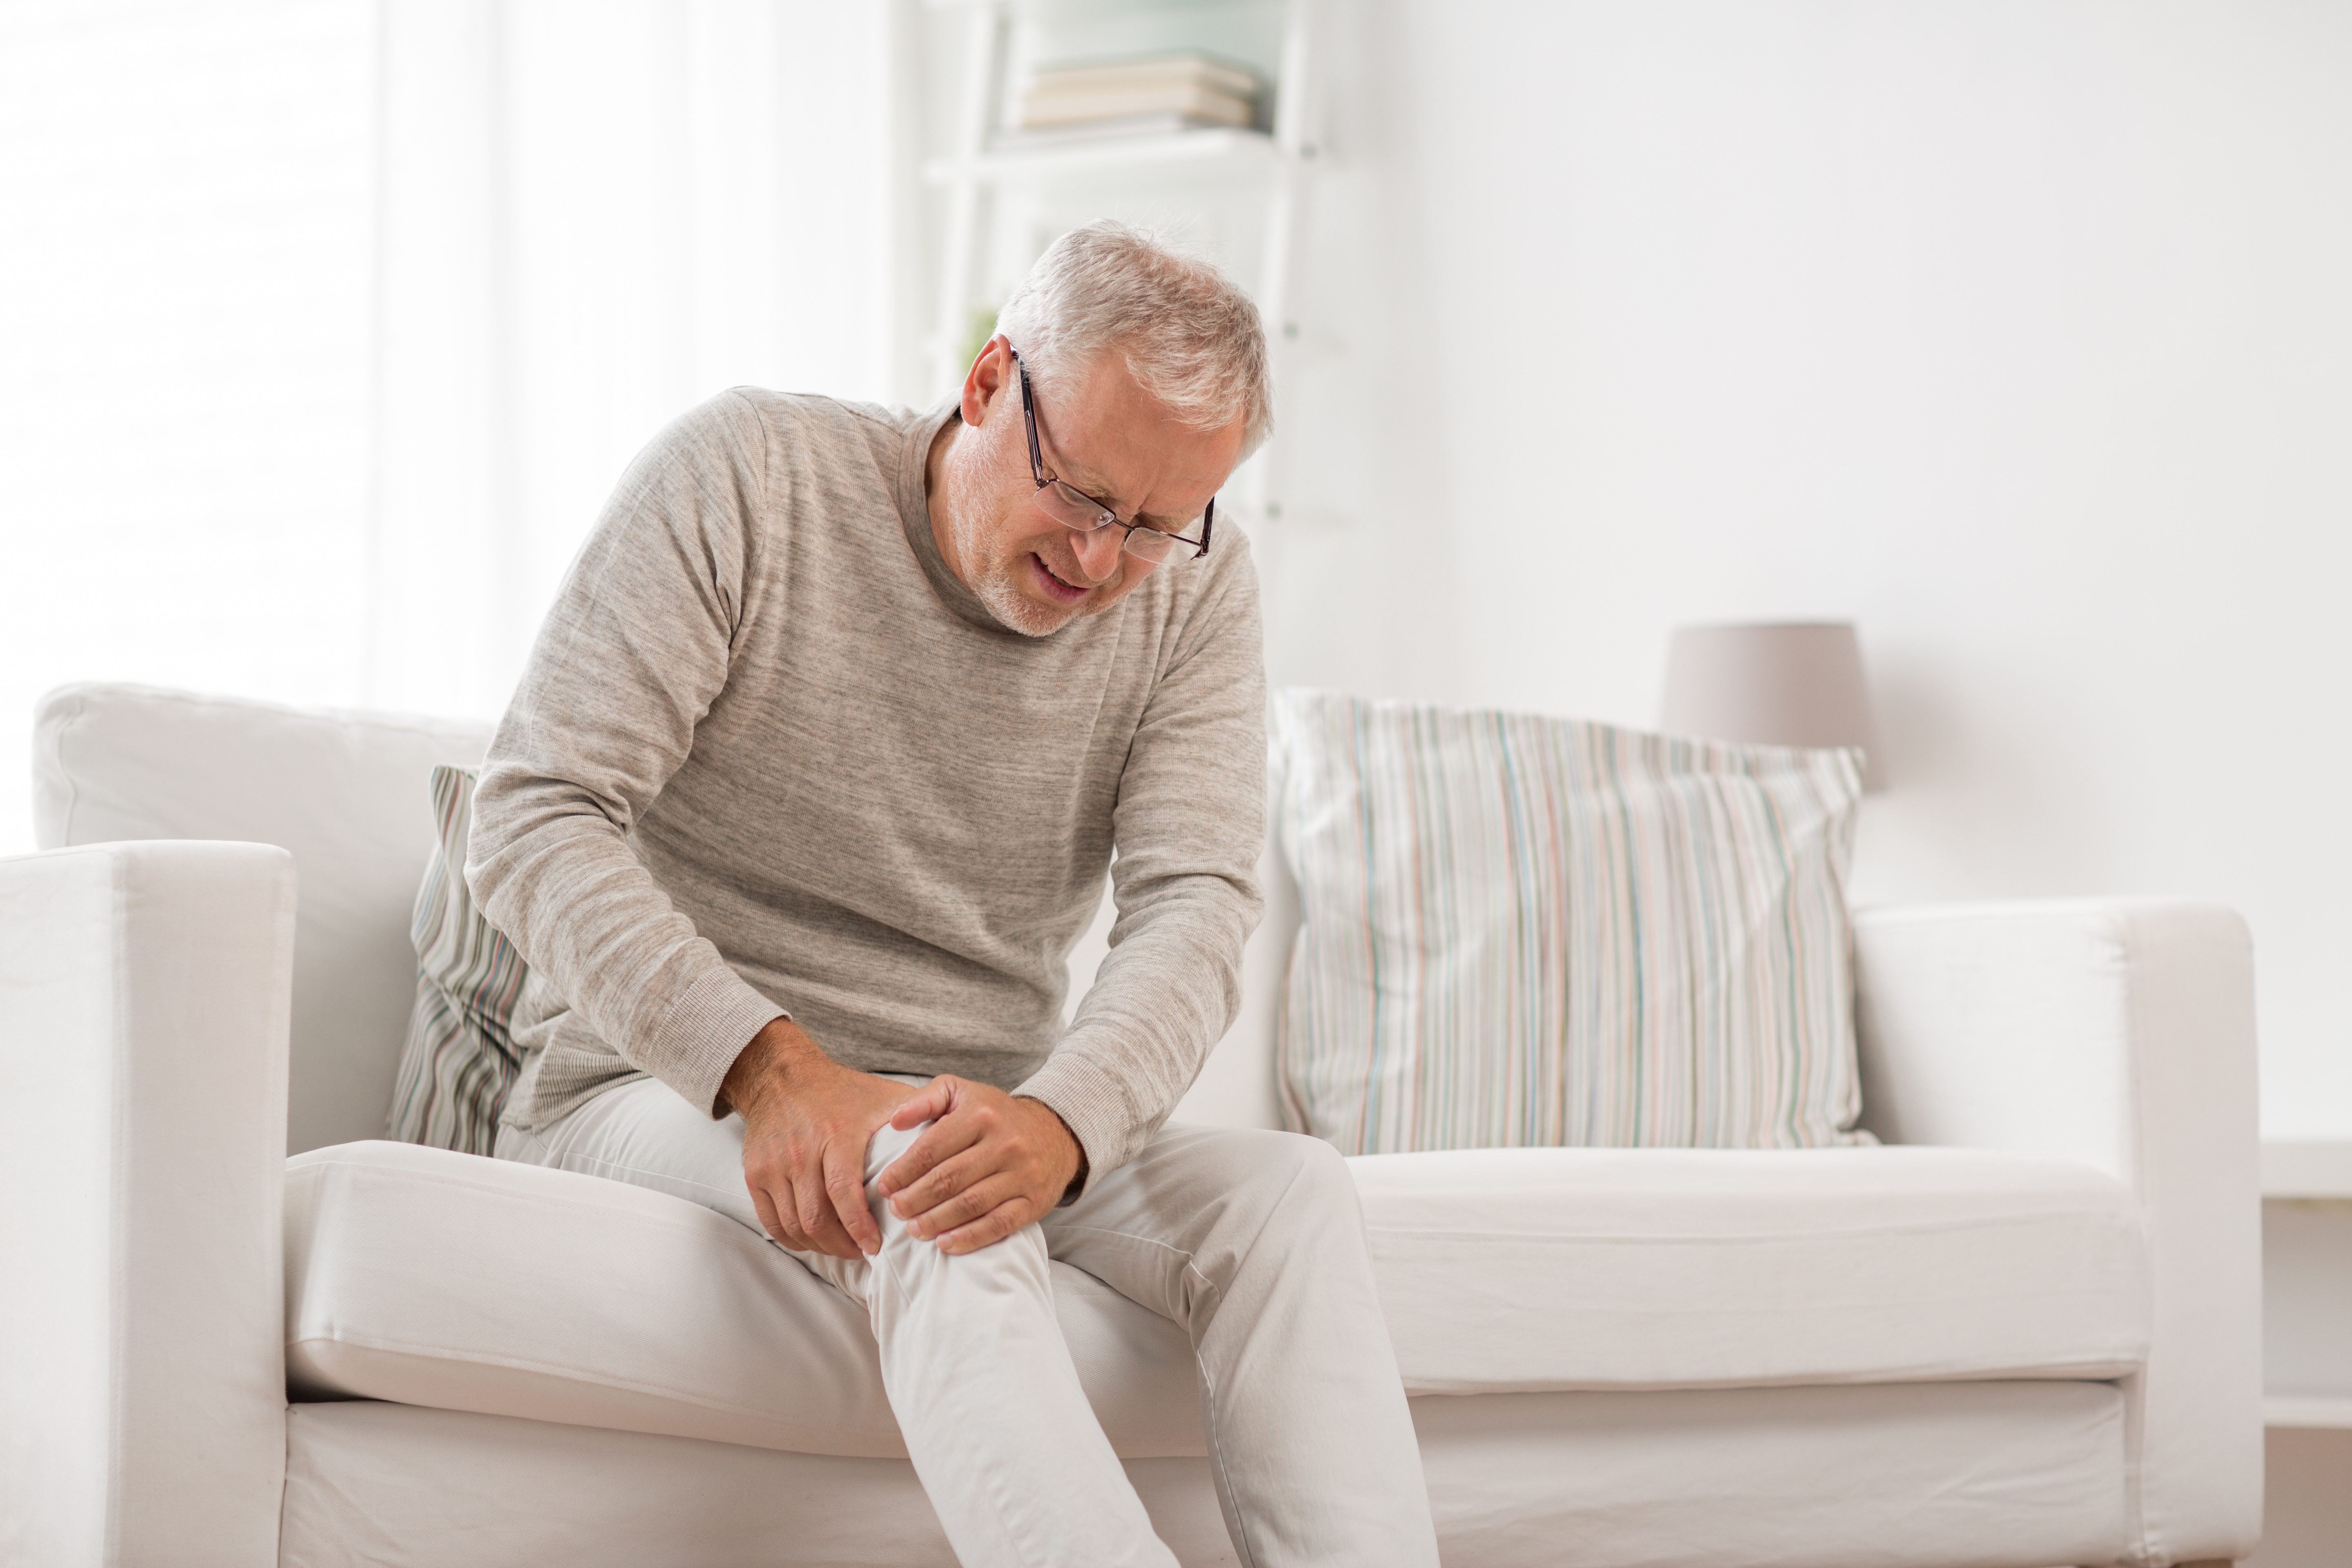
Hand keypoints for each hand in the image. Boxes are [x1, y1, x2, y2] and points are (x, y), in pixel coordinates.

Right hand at [723, 1018, 919, 1259]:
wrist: (782, 1075)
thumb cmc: (843, 1091)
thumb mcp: (884, 1097)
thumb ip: (918, 1119)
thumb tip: (957, 1144)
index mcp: (836, 1134)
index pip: (843, 1192)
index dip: (859, 1227)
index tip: (875, 1247)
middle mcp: (800, 1151)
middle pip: (816, 1218)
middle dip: (842, 1245)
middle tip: (862, 1253)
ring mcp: (773, 1164)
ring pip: (793, 1225)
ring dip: (820, 1246)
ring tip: (843, 1249)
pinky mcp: (754, 1173)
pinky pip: (771, 1221)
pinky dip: (793, 1239)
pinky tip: (814, 1241)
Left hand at [874, 1077, 1084, 1255]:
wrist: (1053, 1133)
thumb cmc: (994, 1115)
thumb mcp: (961, 1092)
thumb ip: (926, 1099)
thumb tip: (895, 1121)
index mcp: (980, 1114)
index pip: (932, 1148)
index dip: (903, 1171)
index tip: (884, 1186)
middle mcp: (1004, 1143)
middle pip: (948, 1179)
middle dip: (914, 1199)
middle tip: (895, 1210)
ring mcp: (1022, 1174)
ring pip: (970, 1204)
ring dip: (936, 1221)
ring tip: (913, 1229)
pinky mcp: (1033, 1202)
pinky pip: (998, 1224)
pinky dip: (969, 1238)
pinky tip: (945, 1244)